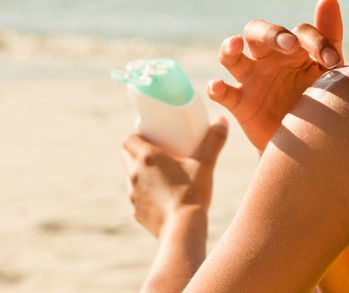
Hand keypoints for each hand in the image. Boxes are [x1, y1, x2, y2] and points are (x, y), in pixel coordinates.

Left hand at [122, 117, 227, 237]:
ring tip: (160, 175)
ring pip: (131, 177)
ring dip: (141, 174)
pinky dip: (146, 194)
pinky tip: (162, 197)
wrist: (183, 230)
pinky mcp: (137, 212)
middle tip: (158, 153)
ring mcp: (134, 195)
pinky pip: (138, 197)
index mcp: (147, 157)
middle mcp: (135, 174)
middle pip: (126, 156)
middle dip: (137, 153)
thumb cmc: (193, 193)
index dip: (137, 136)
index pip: (128, 140)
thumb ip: (214, 140)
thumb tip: (222, 119)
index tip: (151, 137)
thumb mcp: (206, 164)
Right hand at [207, 0, 343, 152]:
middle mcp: (267, 58)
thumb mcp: (329, 71)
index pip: (300, 32)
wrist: (311, 144)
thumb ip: (328, 37)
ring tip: (235, 44)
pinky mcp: (240, 104)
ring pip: (230, 56)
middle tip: (290, 44)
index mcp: (292, 48)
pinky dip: (216, 89)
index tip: (333, 63)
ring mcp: (251, 79)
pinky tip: (216, 86)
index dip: (317, 42)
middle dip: (272, 34)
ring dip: (230, 48)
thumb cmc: (320, 100)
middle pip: (257, 32)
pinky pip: (223, 94)